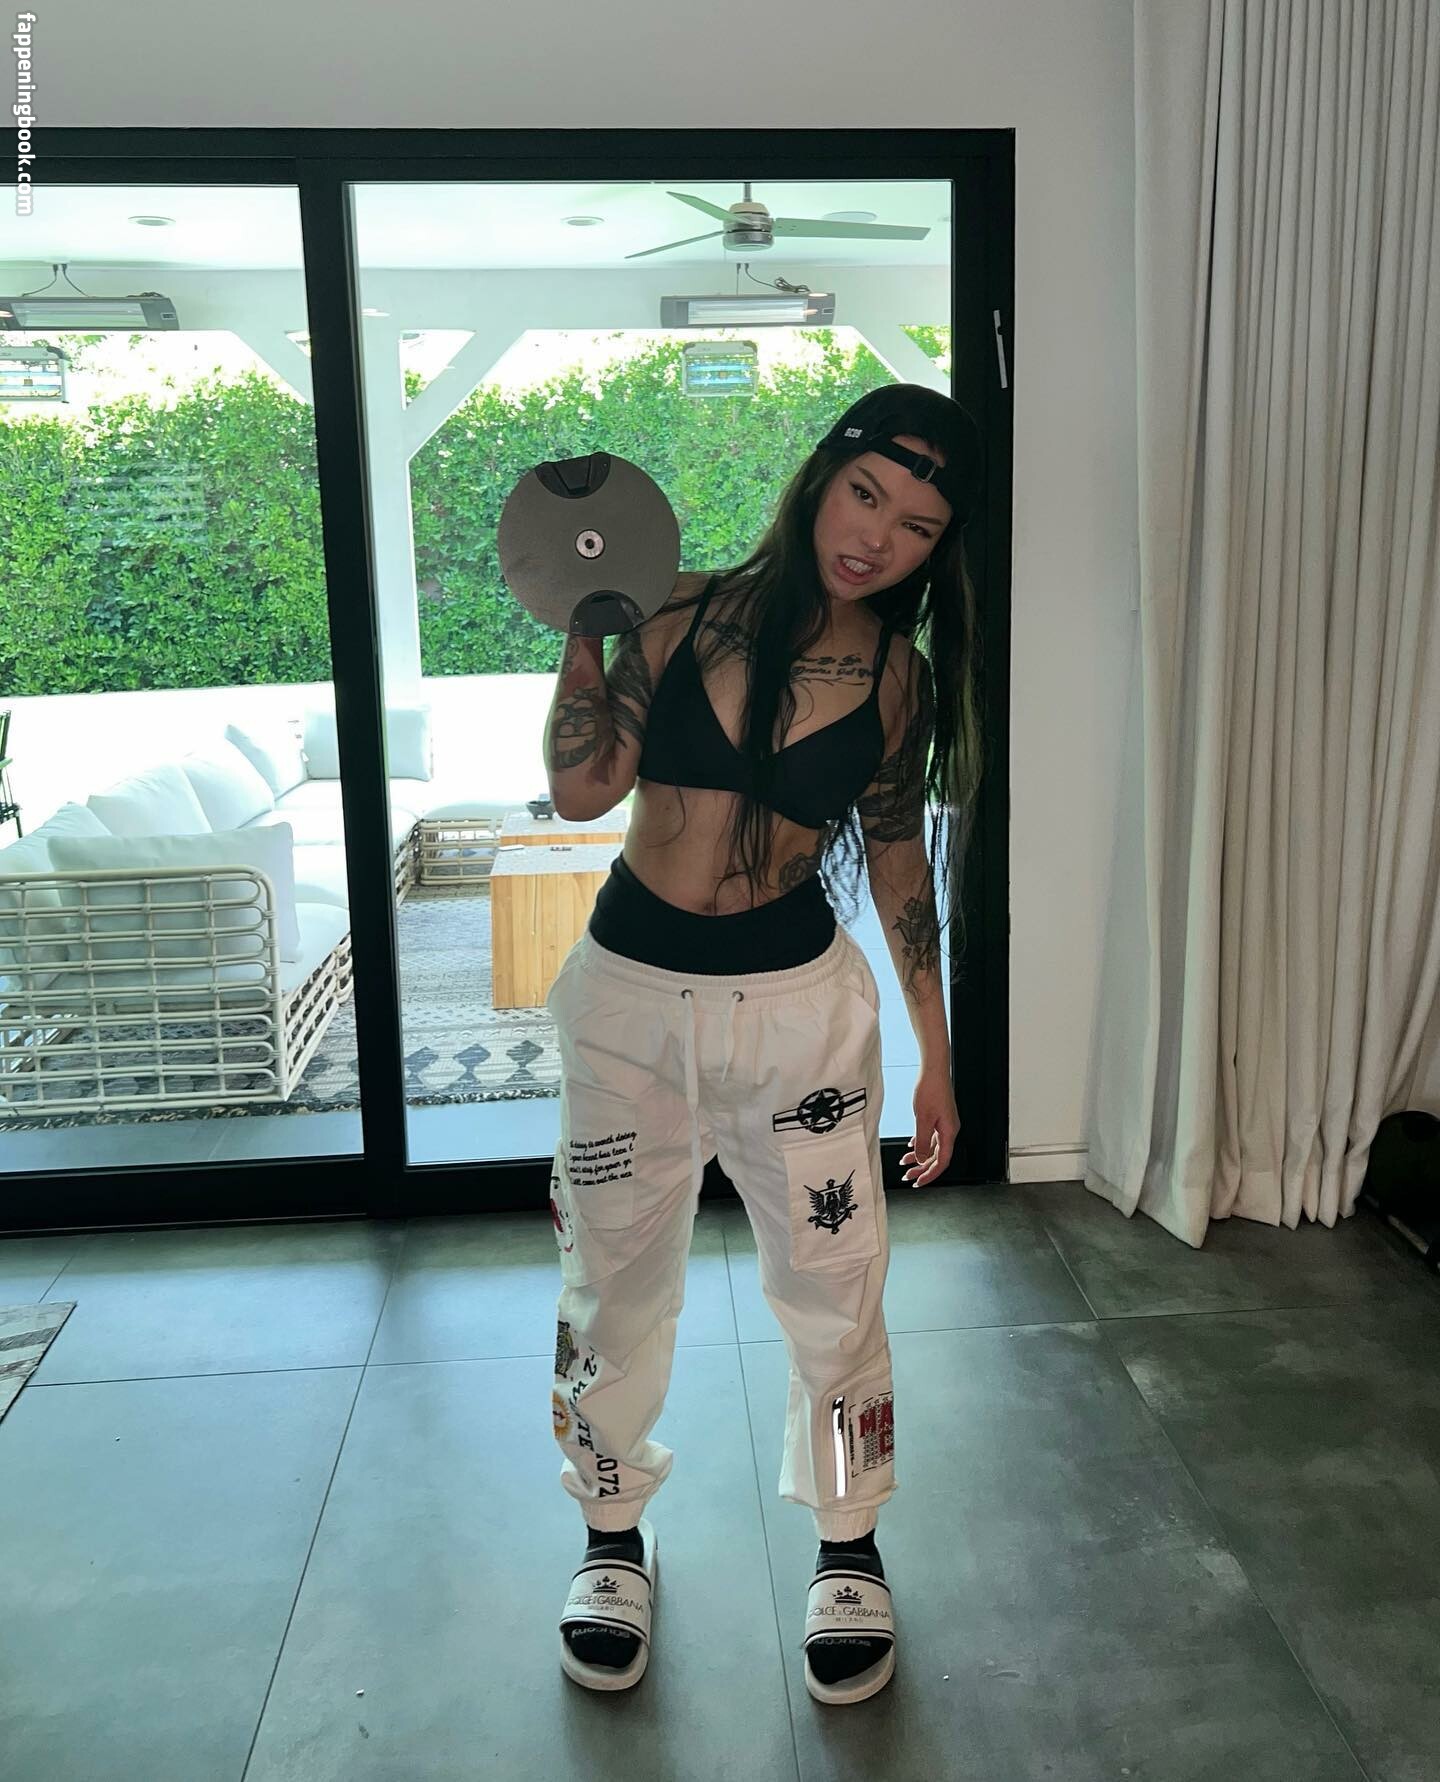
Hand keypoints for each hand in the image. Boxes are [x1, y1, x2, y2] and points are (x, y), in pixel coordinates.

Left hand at [900, 1065, 959, 1185]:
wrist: (934, 1070)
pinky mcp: (939, 1117)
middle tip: (908, 1176)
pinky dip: (922, 1144)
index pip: (942, 1162)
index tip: (918, 1182)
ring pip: (933, 1147)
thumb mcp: (922, 1119)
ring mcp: (945, 1124)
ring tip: (905, 1163)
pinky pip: (931, 1137)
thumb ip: (923, 1142)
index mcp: (949, 1132)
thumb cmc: (931, 1089)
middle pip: (937, 1157)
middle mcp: (949, 1130)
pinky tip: (912, 1147)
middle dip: (922, 1168)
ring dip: (920, 1157)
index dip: (930, 1174)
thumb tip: (922, 1160)